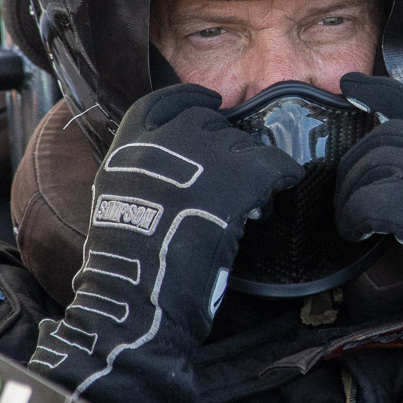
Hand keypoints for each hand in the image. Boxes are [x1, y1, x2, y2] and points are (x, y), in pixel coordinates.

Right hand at [29, 85, 302, 402]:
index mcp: (127, 146)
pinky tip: (281, 191)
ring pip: (243, 143)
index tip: (209, 102)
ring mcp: (201, 156)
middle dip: (223, 146)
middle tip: (232, 177)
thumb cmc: (125, 269)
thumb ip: (143, 173)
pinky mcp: (237, 179)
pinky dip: (282, 176)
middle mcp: (163, 141)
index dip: (190, 100)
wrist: (138, 302)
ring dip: (250, 168)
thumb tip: (175, 171)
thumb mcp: (120, 203)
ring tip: (252, 199)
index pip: (162, 102)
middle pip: (207, 121)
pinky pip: (275, 165)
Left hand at [335, 74, 402, 402]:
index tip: (349, 85)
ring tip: (350, 223)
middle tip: (347, 200)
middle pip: (381, 139)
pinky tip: (357, 235)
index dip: (380, 90)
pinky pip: (367, 201)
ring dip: (349, 197)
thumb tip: (392, 168)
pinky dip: (353, 218)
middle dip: (353, 167)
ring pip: (369, 168)